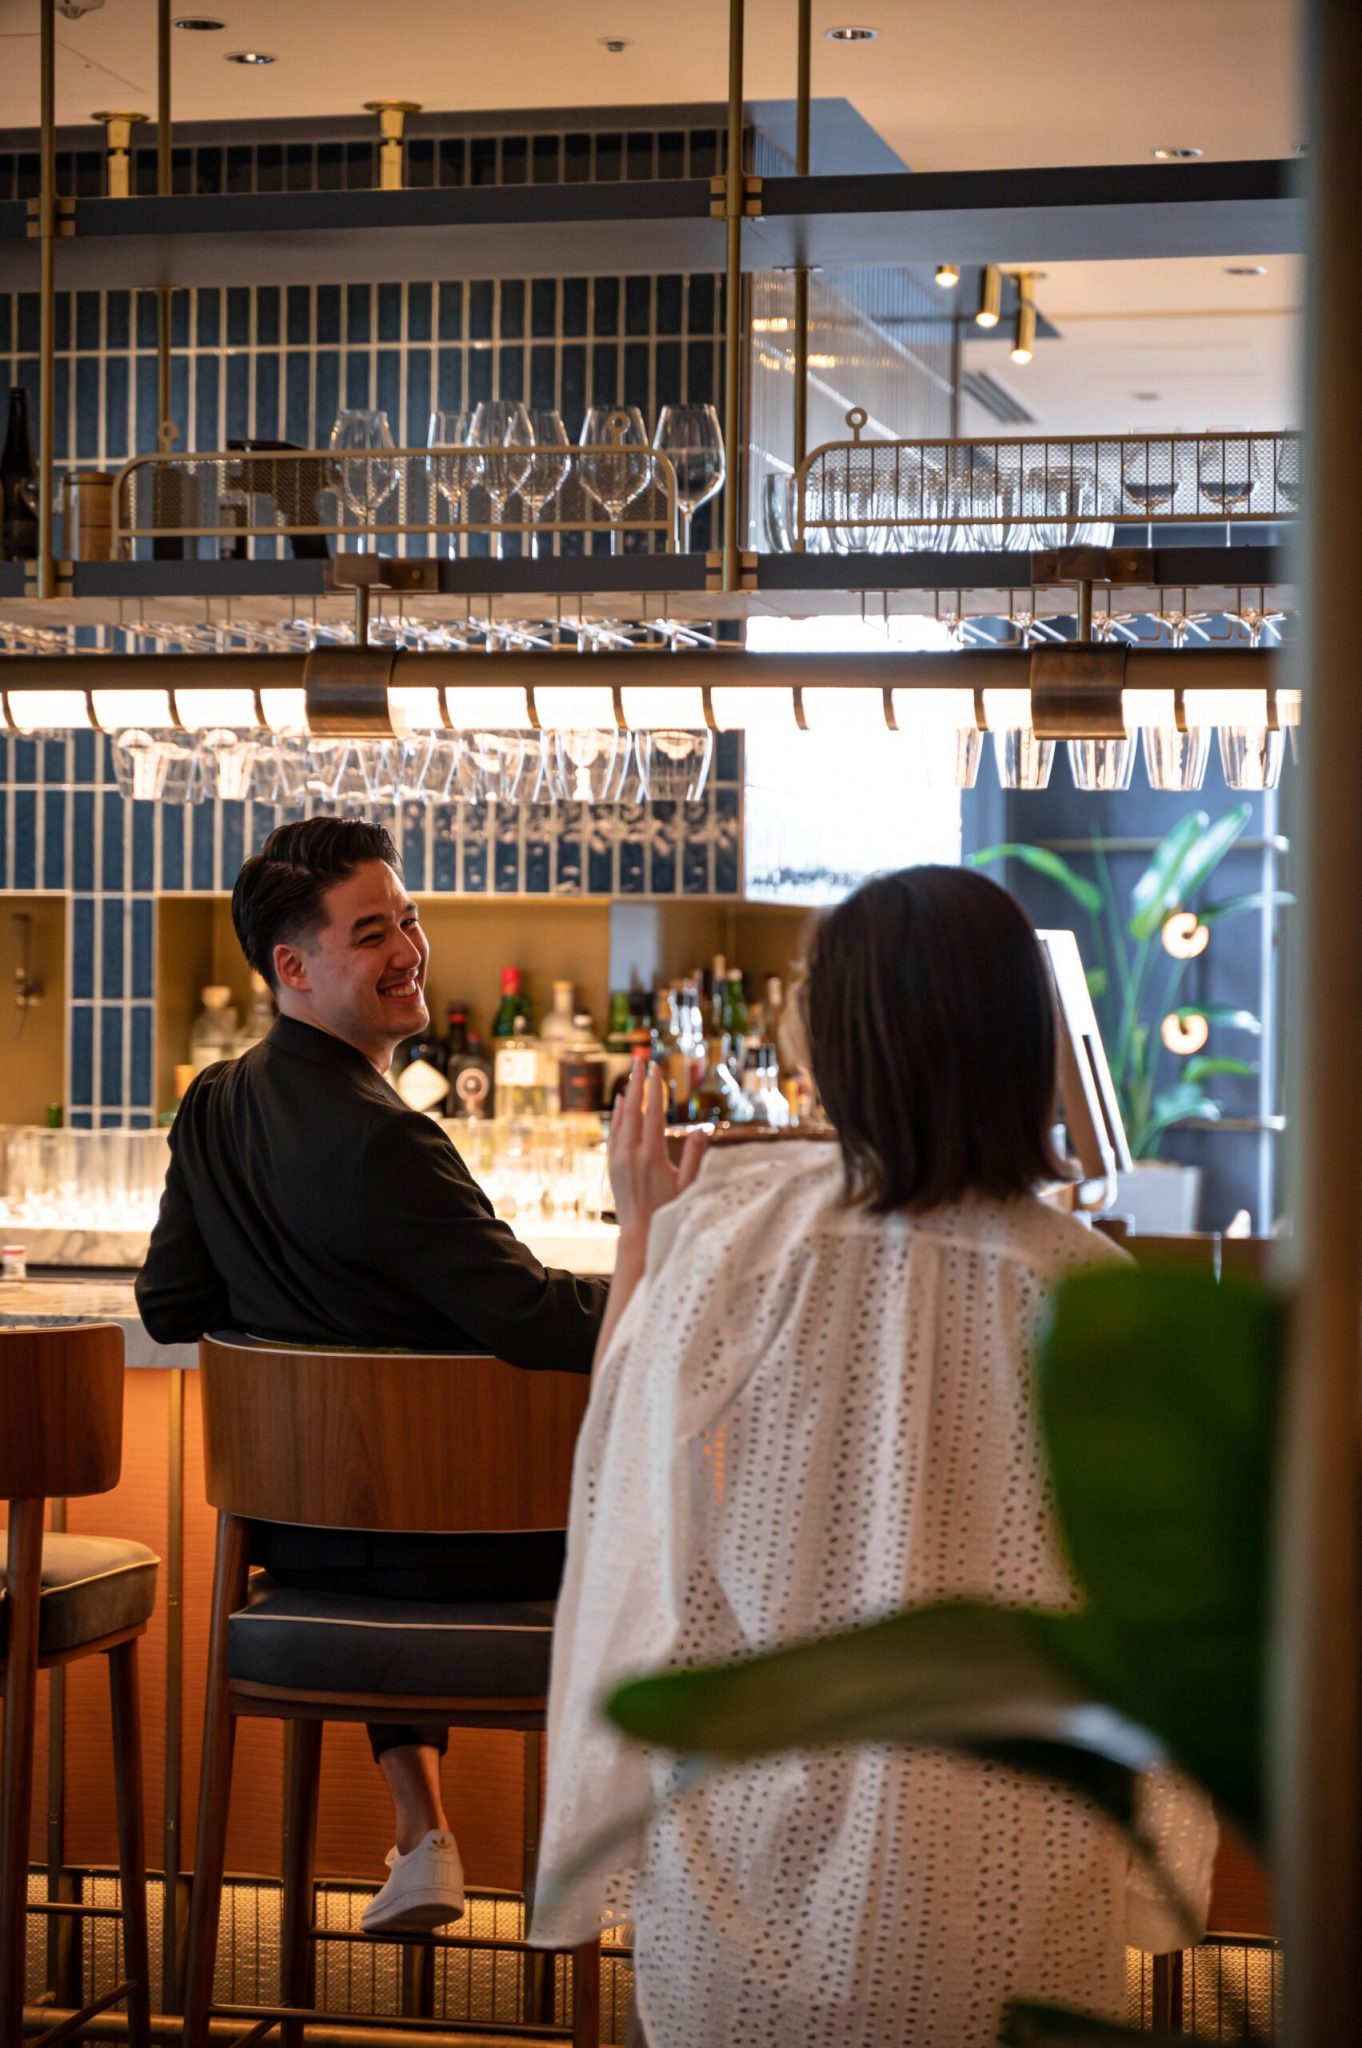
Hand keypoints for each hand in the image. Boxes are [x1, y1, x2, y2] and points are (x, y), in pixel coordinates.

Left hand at [608, 1059, 707, 1237]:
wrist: (639, 1234)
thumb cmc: (670, 1211)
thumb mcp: (689, 1187)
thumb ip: (696, 1158)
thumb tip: (703, 1129)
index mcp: (652, 1156)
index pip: (653, 1114)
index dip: (656, 1090)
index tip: (657, 1069)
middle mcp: (631, 1154)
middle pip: (633, 1109)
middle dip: (638, 1082)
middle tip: (642, 1059)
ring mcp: (618, 1159)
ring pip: (621, 1119)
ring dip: (627, 1095)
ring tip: (633, 1074)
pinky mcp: (612, 1165)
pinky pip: (613, 1132)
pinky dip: (617, 1115)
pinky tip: (620, 1103)